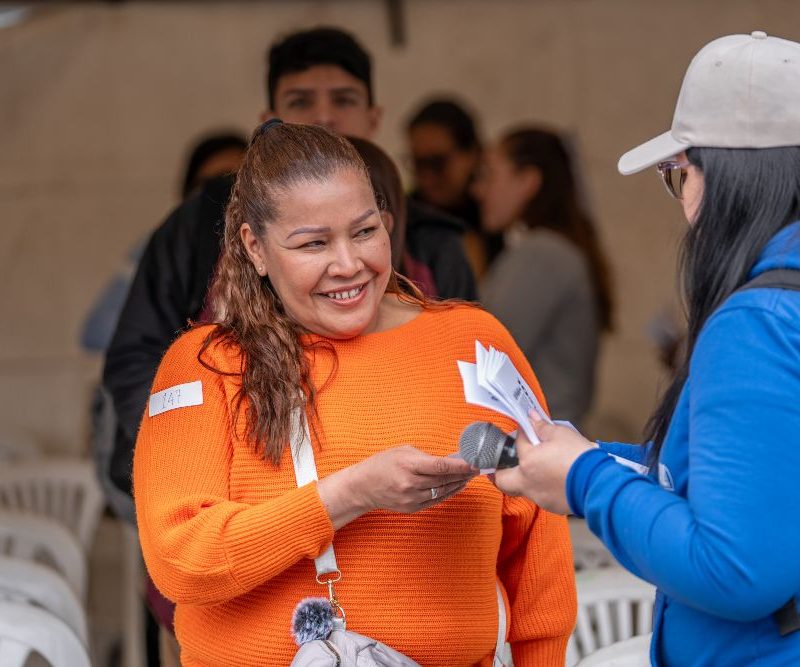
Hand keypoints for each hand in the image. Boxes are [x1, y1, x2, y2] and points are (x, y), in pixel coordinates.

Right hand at [318, 445, 476, 528]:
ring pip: (443, 491)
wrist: (363, 486)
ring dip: (459, 483)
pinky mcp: (412, 508)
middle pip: (444, 480)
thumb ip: (427, 456)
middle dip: (463, 473)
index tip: (474, 463)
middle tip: (478, 467)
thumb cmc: (383, 463)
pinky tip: (457, 485)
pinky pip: (436, 500)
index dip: (460, 466)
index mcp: (408, 465)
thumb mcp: (403, 451)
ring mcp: (411, 499)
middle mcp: (410, 484)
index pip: (440, 466)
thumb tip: (451, 459)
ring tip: (470, 476)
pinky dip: (449, 492)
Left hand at [492, 411, 596, 513]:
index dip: (523, 432)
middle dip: (503, 470)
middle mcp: (528, 483)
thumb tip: (532, 418)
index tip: (528, 428)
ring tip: (543, 466)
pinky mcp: (553, 506)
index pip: (518, 442)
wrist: (600, 483)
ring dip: (528, 477)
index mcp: (527, 462)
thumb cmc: (580, 458)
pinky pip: (542, 496)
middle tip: (511, 460)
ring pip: (523, 488)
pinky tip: (557, 477)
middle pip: (503, 480)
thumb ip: (542, 427)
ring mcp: (540, 497)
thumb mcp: (561, 434)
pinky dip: (545, 486)